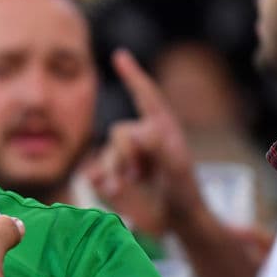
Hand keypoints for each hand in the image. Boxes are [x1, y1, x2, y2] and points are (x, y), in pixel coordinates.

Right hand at [86, 49, 204, 234]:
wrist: (175, 219)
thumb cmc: (183, 193)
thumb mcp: (178, 170)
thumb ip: (162, 148)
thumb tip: (141, 131)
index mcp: (160, 129)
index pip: (145, 96)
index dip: (132, 75)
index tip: (120, 56)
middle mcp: (139, 139)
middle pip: (119, 131)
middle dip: (128, 152)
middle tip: (142, 174)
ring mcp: (123, 158)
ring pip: (105, 154)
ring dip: (117, 171)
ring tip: (135, 185)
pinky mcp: (109, 176)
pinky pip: (93, 171)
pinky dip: (100, 180)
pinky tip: (114, 188)